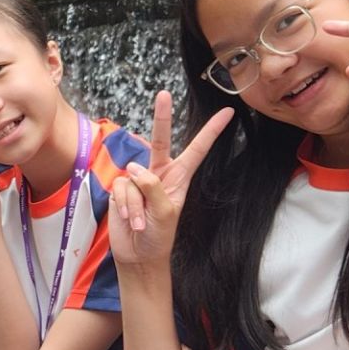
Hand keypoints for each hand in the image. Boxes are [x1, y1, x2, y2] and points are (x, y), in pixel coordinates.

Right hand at [106, 92, 233, 270]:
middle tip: (163, 94)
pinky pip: (121, 188)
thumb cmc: (159, 237)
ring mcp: (138, 180)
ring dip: (136, 203)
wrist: (138, 256)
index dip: (211, 131)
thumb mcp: (166, 212)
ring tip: (141, 221)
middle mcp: (159, 173)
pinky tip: (129, 218)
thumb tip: (134, 168)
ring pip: (134, 177)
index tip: (228, 113)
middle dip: (162, 117)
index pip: (197, 150)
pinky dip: (124, 205)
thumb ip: (151, 186)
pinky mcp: (121, 188)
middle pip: (161, 140)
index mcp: (179, 178)